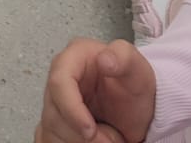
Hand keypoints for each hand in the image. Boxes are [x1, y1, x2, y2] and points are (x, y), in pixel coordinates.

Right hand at [36, 38, 155, 142]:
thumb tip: (104, 58)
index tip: (89, 130)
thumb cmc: (133, 86)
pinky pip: (54, 142)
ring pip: (53, 133)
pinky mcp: (53, 125)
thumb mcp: (137, 69)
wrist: (136, 111)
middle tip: (111, 137)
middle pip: (55, 115)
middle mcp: (59, 79)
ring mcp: (53, 104)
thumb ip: (124, 56)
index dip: (71, 109)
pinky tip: (94, 141)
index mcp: (73, 57)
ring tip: (107, 136)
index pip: (59, 82)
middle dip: (84, 135)